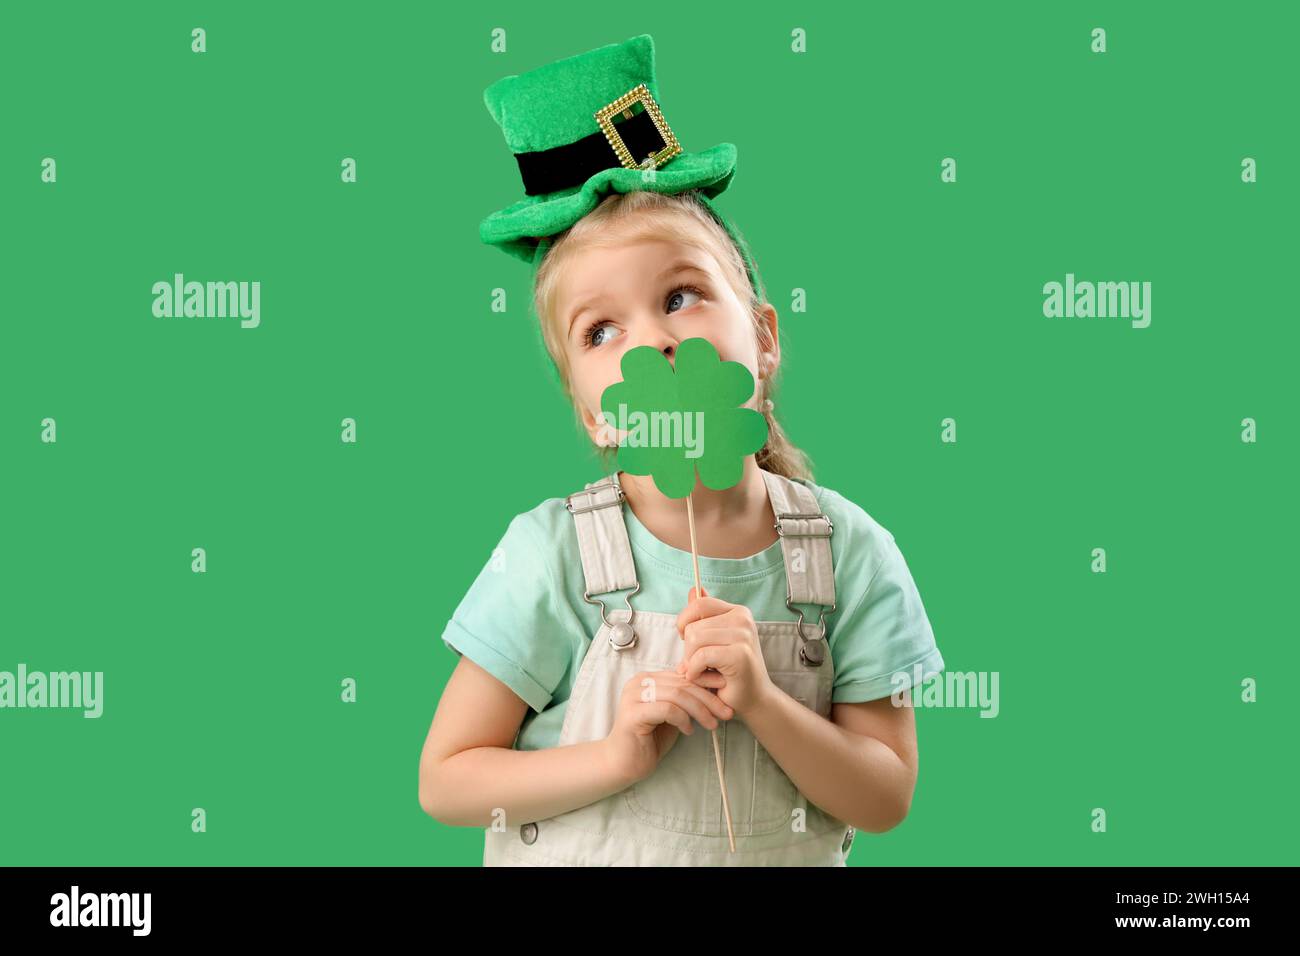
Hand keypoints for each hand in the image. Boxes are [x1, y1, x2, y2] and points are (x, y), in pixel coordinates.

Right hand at [603, 667, 733, 786]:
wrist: (623, 764)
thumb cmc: (649, 739)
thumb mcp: (672, 715)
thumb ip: (684, 699)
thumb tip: (712, 687)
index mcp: (647, 678)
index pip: (682, 675)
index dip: (707, 683)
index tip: (727, 693)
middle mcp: (638, 682)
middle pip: (682, 683)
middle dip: (708, 698)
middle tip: (726, 713)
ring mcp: (633, 696)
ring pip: (677, 694)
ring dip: (700, 710)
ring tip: (712, 724)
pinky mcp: (633, 714)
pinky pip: (667, 710)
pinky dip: (683, 719)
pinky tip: (689, 731)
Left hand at [675, 586, 774, 719]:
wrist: (753, 700)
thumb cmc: (730, 673)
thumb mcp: (713, 641)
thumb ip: (703, 617)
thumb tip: (693, 589)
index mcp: (737, 611)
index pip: (699, 603)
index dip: (684, 622)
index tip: (688, 641)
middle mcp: (743, 619)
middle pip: (693, 625)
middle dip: (688, 650)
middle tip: (702, 666)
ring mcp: (744, 635)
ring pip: (694, 640)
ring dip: (691, 663)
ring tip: (706, 672)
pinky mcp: (740, 654)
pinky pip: (701, 656)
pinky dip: (695, 672)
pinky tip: (705, 679)